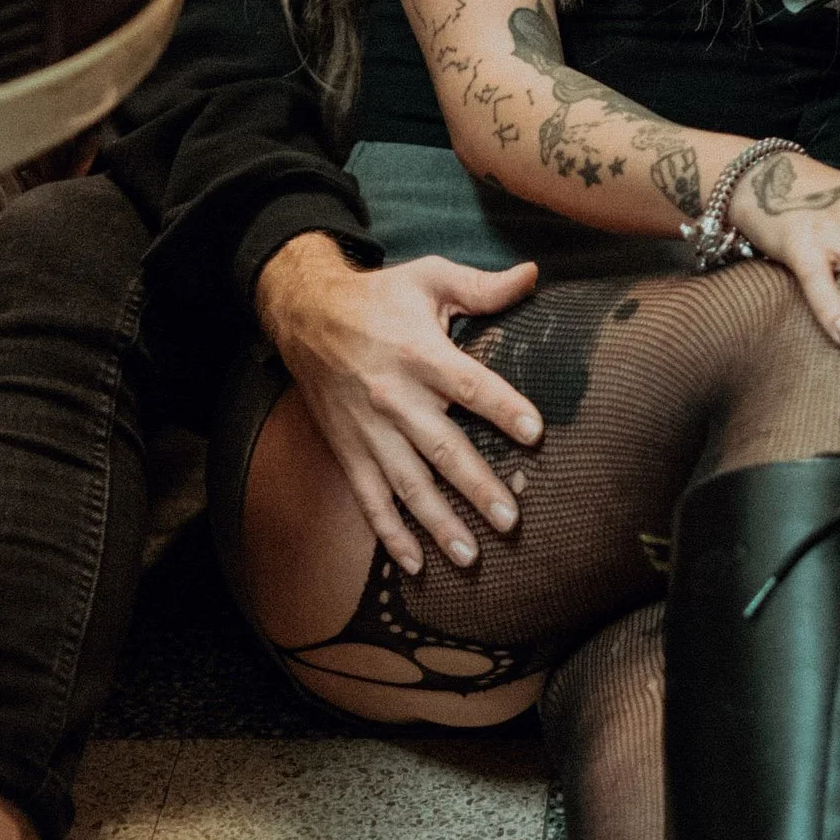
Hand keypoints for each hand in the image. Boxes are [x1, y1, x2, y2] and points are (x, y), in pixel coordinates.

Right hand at [254, 233, 544, 576]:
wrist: (304, 315)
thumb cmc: (379, 297)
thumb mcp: (429, 278)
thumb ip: (481, 287)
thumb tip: (532, 275)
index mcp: (420, 354)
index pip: (468, 384)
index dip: (502, 407)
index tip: (535, 433)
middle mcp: (394, 398)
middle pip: (441, 448)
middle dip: (476, 486)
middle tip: (509, 519)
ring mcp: (369, 430)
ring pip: (407, 484)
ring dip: (438, 522)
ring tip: (470, 555)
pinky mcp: (349, 451)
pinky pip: (370, 499)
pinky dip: (390, 534)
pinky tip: (415, 564)